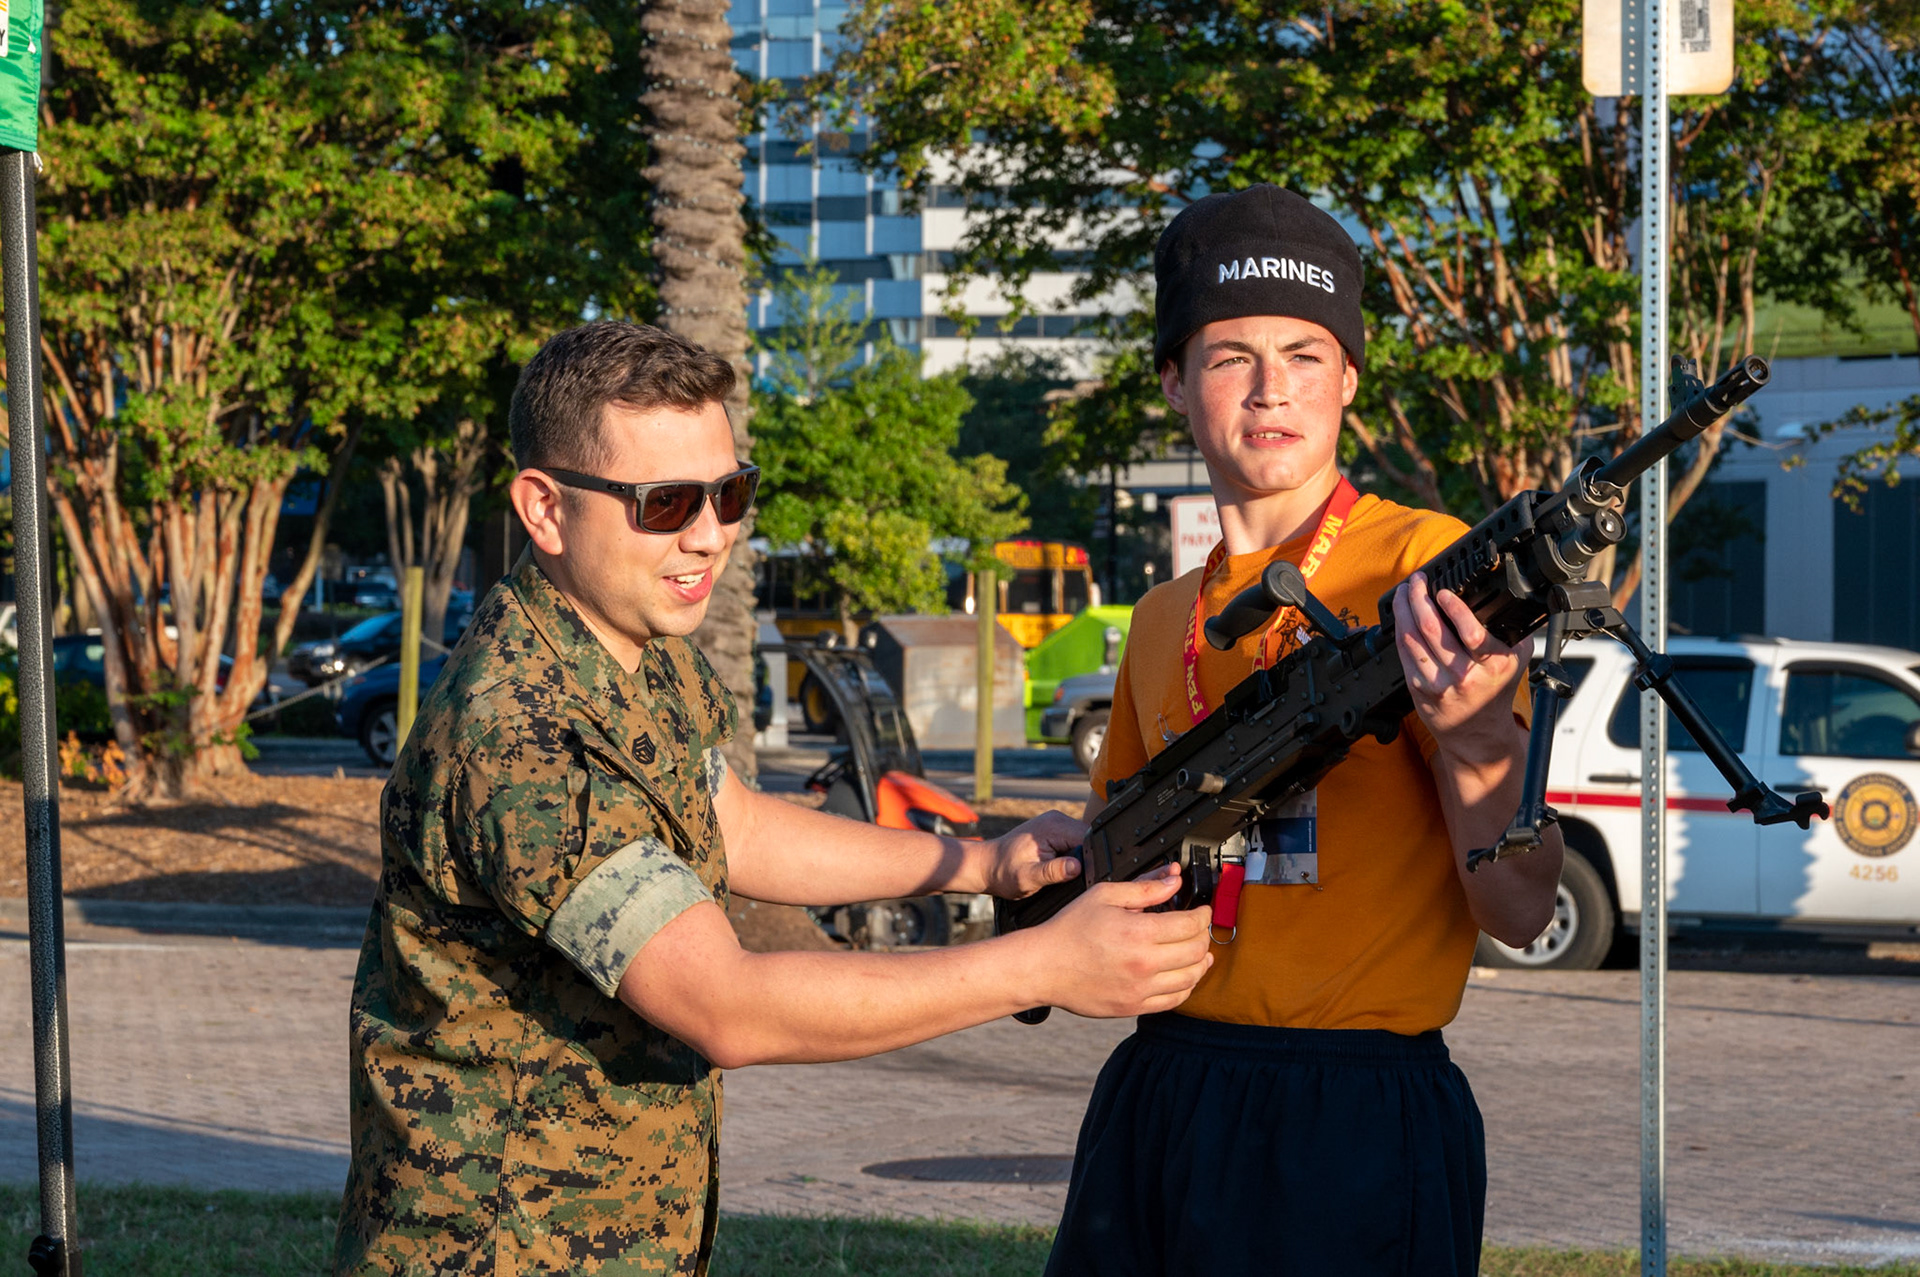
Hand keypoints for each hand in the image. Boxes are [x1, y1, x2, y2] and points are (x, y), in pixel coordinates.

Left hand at [986, 810, 1085, 897]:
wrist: (987, 865)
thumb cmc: (1004, 872)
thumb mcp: (1028, 877)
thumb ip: (1053, 872)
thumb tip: (1077, 867)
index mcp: (1053, 826)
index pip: (1088, 837)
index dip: (1091, 857)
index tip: (1084, 874)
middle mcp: (1056, 819)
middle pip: (1088, 837)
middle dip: (1085, 857)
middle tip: (1067, 876)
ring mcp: (1055, 822)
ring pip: (1082, 840)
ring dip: (1078, 856)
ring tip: (1058, 870)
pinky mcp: (1054, 830)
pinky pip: (1073, 840)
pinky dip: (1070, 854)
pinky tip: (1057, 865)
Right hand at [1033, 864, 1212, 1017]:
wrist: (1043, 966)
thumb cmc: (1069, 929)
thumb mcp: (1104, 895)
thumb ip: (1144, 888)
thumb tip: (1174, 879)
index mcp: (1138, 932)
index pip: (1190, 924)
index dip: (1203, 915)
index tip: (1202, 910)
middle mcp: (1144, 963)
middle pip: (1196, 951)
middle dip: (1203, 936)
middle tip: (1198, 928)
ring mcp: (1140, 989)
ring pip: (1191, 978)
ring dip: (1201, 962)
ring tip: (1199, 952)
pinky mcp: (1134, 1007)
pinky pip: (1174, 1000)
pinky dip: (1186, 986)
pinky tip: (1183, 975)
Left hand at [1392, 571, 1530, 764]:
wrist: (1476, 732)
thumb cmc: (1494, 691)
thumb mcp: (1515, 661)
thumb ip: (1512, 631)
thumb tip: (1504, 597)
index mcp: (1492, 664)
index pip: (1472, 633)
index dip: (1454, 608)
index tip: (1443, 592)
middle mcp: (1464, 674)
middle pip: (1432, 629)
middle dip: (1419, 598)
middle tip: (1417, 580)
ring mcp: (1438, 682)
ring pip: (1412, 638)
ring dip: (1404, 609)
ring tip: (1405, 592)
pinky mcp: (1418, 687)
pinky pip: (1404, 651)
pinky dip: (1400, 628)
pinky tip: (1401, 615)